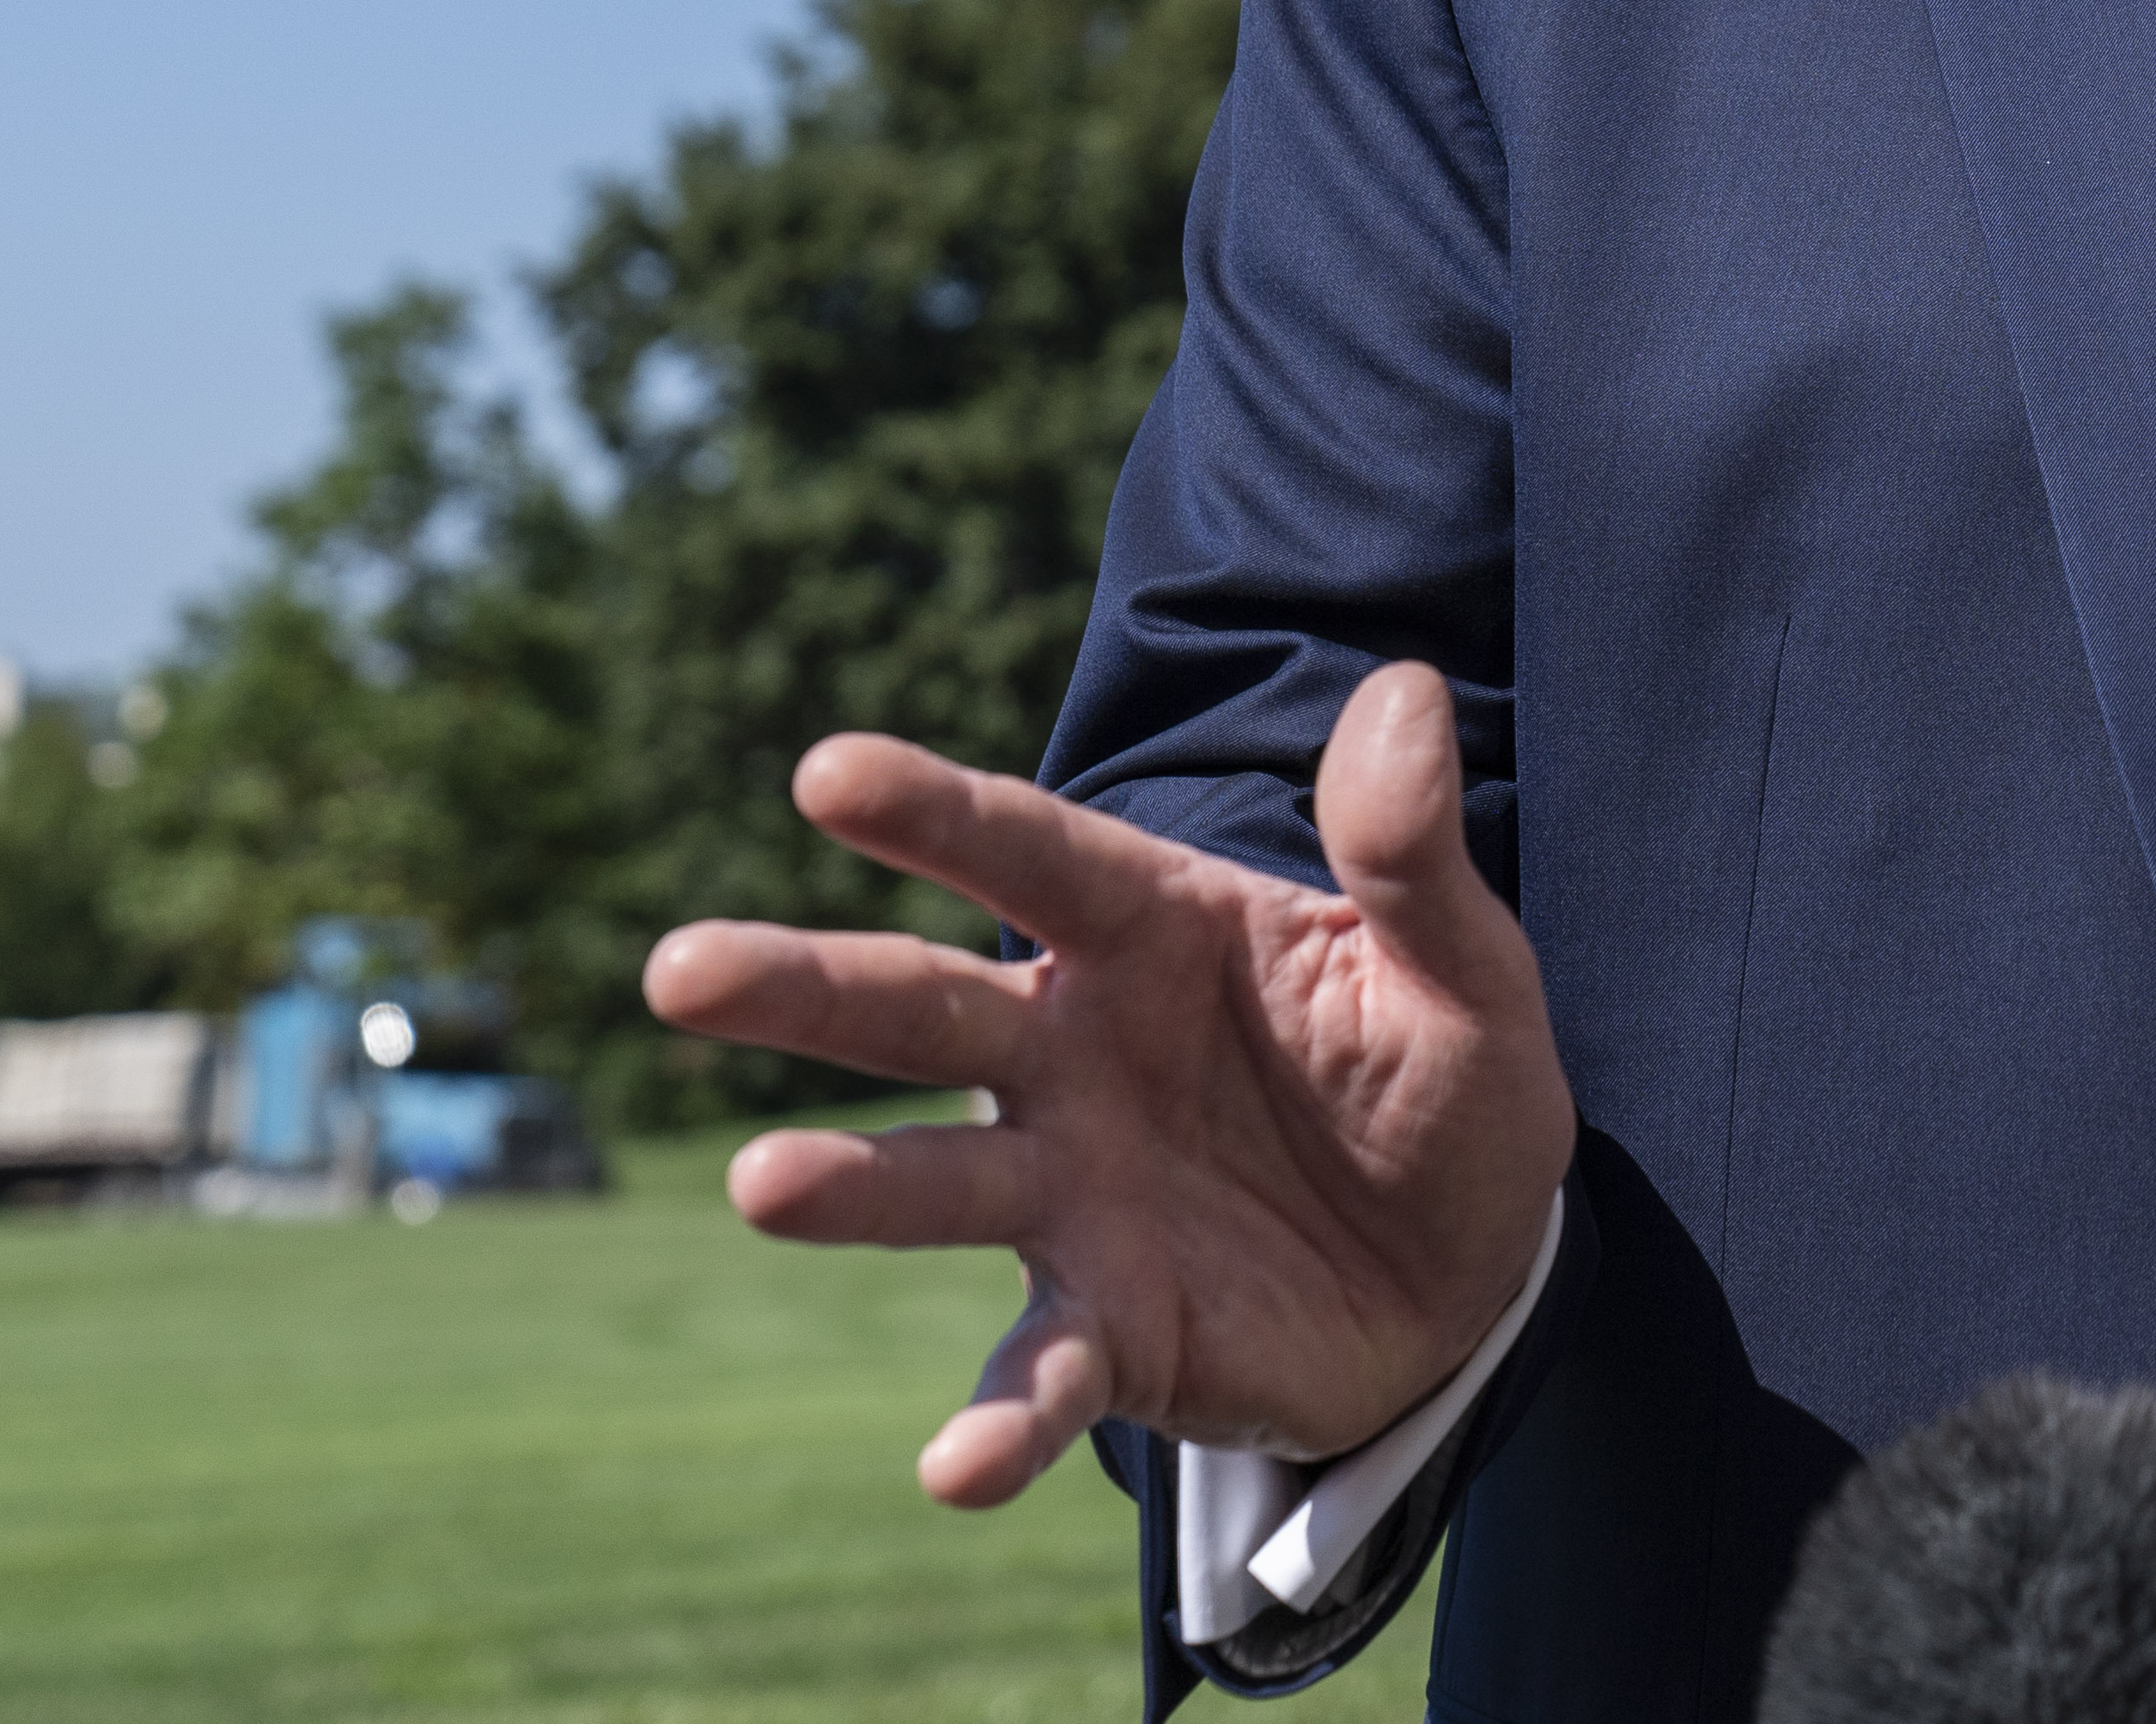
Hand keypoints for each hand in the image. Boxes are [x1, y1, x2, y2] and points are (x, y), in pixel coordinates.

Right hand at [642, 660, 1577, 1504]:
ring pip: (937, 1183)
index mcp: (1155, 931)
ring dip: (850, 1186)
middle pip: (923, 1009)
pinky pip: (1040, 1373)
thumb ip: (1410, 854)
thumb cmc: (1445, 1082)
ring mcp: (1072, 1193)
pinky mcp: (1108, 1328)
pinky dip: (998, 1420)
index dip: (937, 813)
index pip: (1035, 856)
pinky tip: (956, 1467)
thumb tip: (1403, 689)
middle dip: (804, 987)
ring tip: (764, 1183)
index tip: (829, 772)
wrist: (1476, 1269)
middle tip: (680, 968)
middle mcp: (1076, 1052)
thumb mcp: (1462, 968)